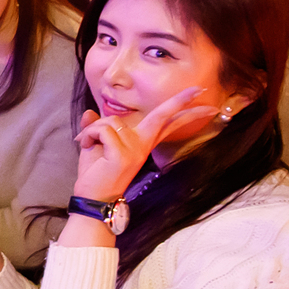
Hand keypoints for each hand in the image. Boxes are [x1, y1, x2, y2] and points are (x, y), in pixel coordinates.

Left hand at [72, 89, 219, 202]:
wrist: (91, 199)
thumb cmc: (94, 175)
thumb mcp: (94, 146)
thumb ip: (96, 128)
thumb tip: (89, 112)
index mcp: (142, 143)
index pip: (166, 124)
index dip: (184, 111)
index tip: (204, 99)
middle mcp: (143, 145)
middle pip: (162, 116)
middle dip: (180, 101)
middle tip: (199, 89)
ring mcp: (135, 150)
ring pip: (111, 121)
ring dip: (92, 130)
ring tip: (87, 144)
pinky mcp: (123, 154)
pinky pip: (102, 130)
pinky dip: (87, 134)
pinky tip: (84, 145)